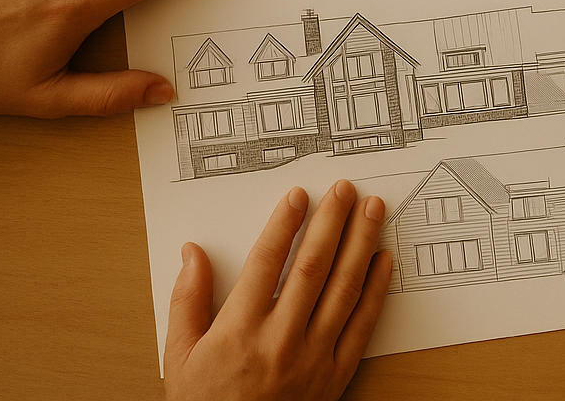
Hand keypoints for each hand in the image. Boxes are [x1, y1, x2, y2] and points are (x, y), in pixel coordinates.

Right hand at [165, 180, 393, 400]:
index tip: (298, 196)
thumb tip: (192, 253)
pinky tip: (384, 260)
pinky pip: (363, 325)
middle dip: (331, 222)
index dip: (284, 225)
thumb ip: (187, 300)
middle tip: (345, 190)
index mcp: (240, 331)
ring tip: (372, 210)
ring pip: (344, 289)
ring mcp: (314, 357)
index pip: (266, 263)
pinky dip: (377, 289)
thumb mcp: (180, 357)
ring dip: (361, 244)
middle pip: (312, 267)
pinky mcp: (337, 374)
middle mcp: (280, 340)